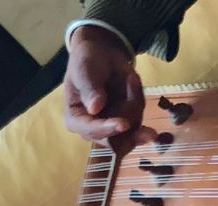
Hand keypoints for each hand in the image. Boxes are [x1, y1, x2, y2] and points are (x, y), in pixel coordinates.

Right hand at [63, 25, 153, 150]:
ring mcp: (113, 129)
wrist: (100, 56)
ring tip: (129, 77)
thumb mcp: (84, 71)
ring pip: (133, 130)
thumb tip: (94, 109)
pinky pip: (141, 119)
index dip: (108, 129)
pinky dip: (139, 99)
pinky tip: (133, 82)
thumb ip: (90, 89)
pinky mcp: (129, 125)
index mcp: (75, 120)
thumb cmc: (86, 63)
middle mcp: (94, 130)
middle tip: (132, 82)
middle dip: (128, 112)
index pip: (91, 131)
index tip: (124, 124)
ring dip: (135, 101)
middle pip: (116, 137)